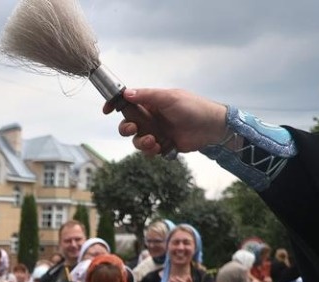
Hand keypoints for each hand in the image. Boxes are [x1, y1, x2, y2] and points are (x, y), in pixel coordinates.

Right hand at [103, 88, 228, 156]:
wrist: (211, 128)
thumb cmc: (193, 108)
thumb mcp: (169, 98)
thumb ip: (147, 96)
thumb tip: (126, 93)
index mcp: (150, 103)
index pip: (127, 102)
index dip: (115, 105)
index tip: (107, 110)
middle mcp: (150, 117)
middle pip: (127, 124)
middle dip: (126, 129)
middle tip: (133, 130)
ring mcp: (155, 131)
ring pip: (136, 140)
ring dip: (141, 142)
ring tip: (152, 141)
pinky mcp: (162, 144)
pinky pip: (148, 151)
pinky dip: (151, 150)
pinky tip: (160, 147)